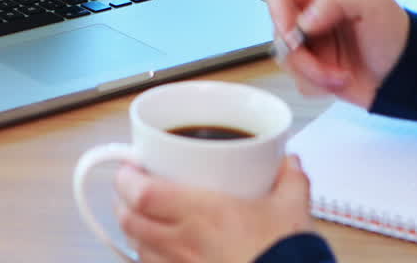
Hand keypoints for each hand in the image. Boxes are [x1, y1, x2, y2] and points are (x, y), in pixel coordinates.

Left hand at [114, 156, 312, 262]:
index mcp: (203, 213)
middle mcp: (184, 243)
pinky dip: (149, 258)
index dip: (126, 179)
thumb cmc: (284, 254)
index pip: (142, 193)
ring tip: (143, 218)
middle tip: (132, 189)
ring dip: (134, 231)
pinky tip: (160, 251)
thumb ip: (290, 179)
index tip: (130, 167)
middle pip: (129, 221)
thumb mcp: (292, 209)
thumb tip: (288, 163)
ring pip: (137, 249)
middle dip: (123, 202)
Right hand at [266, 0, 409, 109]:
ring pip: (286, 59)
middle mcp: (311, 15)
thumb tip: (304, 21)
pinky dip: (318, 84)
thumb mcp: (373, 2)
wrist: (407, 75)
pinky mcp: (312, 69)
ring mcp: (310, 44)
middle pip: (278, 30)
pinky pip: (298, 80)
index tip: (293, 33)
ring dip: (313, 72)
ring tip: (341, 74)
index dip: (277, 9)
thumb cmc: (397, 34)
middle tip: (322, 63)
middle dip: (300, 53)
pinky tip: (341, 79)